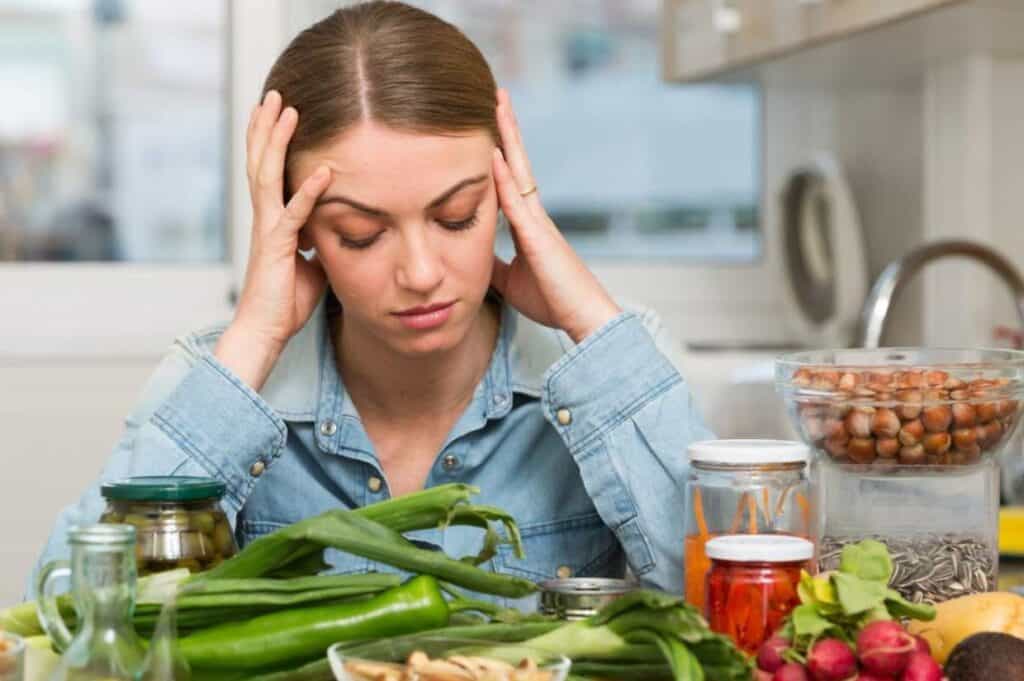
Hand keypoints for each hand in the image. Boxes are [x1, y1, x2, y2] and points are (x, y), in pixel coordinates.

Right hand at [215, 90, 331, 388]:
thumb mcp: (312, 263)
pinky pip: (294, 213)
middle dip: (267, 127)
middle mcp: (265, 218)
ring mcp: (268, 230)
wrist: (265, 332)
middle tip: (274, 94)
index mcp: (272, 221)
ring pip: (267, 174)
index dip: (271, 141)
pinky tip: (325, 171)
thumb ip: (319, 239)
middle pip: (261, 161)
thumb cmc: (287, 302)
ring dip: (278, 141)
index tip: (278, 113)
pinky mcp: (278, 247)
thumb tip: (336, 228)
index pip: (268, 171)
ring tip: (286, 109)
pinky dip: (310, 190)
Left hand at [489, 89, 620, 343]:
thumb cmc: (552, 300)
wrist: (583, 319)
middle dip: (507, 129)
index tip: (488, 126)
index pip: (510, 179)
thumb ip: (491, 263)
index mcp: (528, 224)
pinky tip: (493, 156)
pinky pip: (518, 202)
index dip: (501, 152)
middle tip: (496, 96)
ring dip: (509, 138)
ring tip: (499, 105)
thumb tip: (468, 255)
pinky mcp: (540, 238)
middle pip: (518, 163)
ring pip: (520, 171)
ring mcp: (539, 223)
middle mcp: (535, 216)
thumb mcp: (508, 280)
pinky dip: (504, 178)